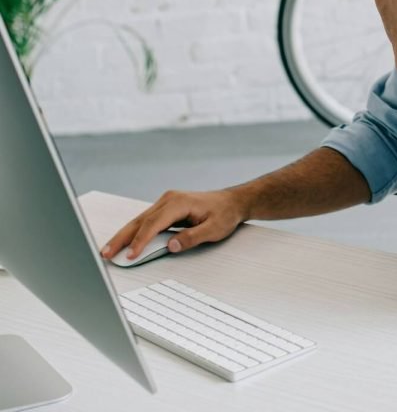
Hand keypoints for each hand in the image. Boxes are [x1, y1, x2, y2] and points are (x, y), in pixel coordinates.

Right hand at [100, 188, 247, 261]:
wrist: (232, 202)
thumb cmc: (225, 214)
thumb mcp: (214, 229)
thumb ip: (192, 237)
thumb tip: (171, 246)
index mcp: (179, 202)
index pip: (153, 224)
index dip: (140, 241)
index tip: (130, 255)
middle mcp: (168, 199)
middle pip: (139, 221)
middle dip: (121, 238)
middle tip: (105, 254)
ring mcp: (165, 202)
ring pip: (139, 221)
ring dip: (123, 236)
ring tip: (107, 251)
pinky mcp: (165, 208)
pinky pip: (145, 221)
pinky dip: (133, 232)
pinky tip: (123, 243)